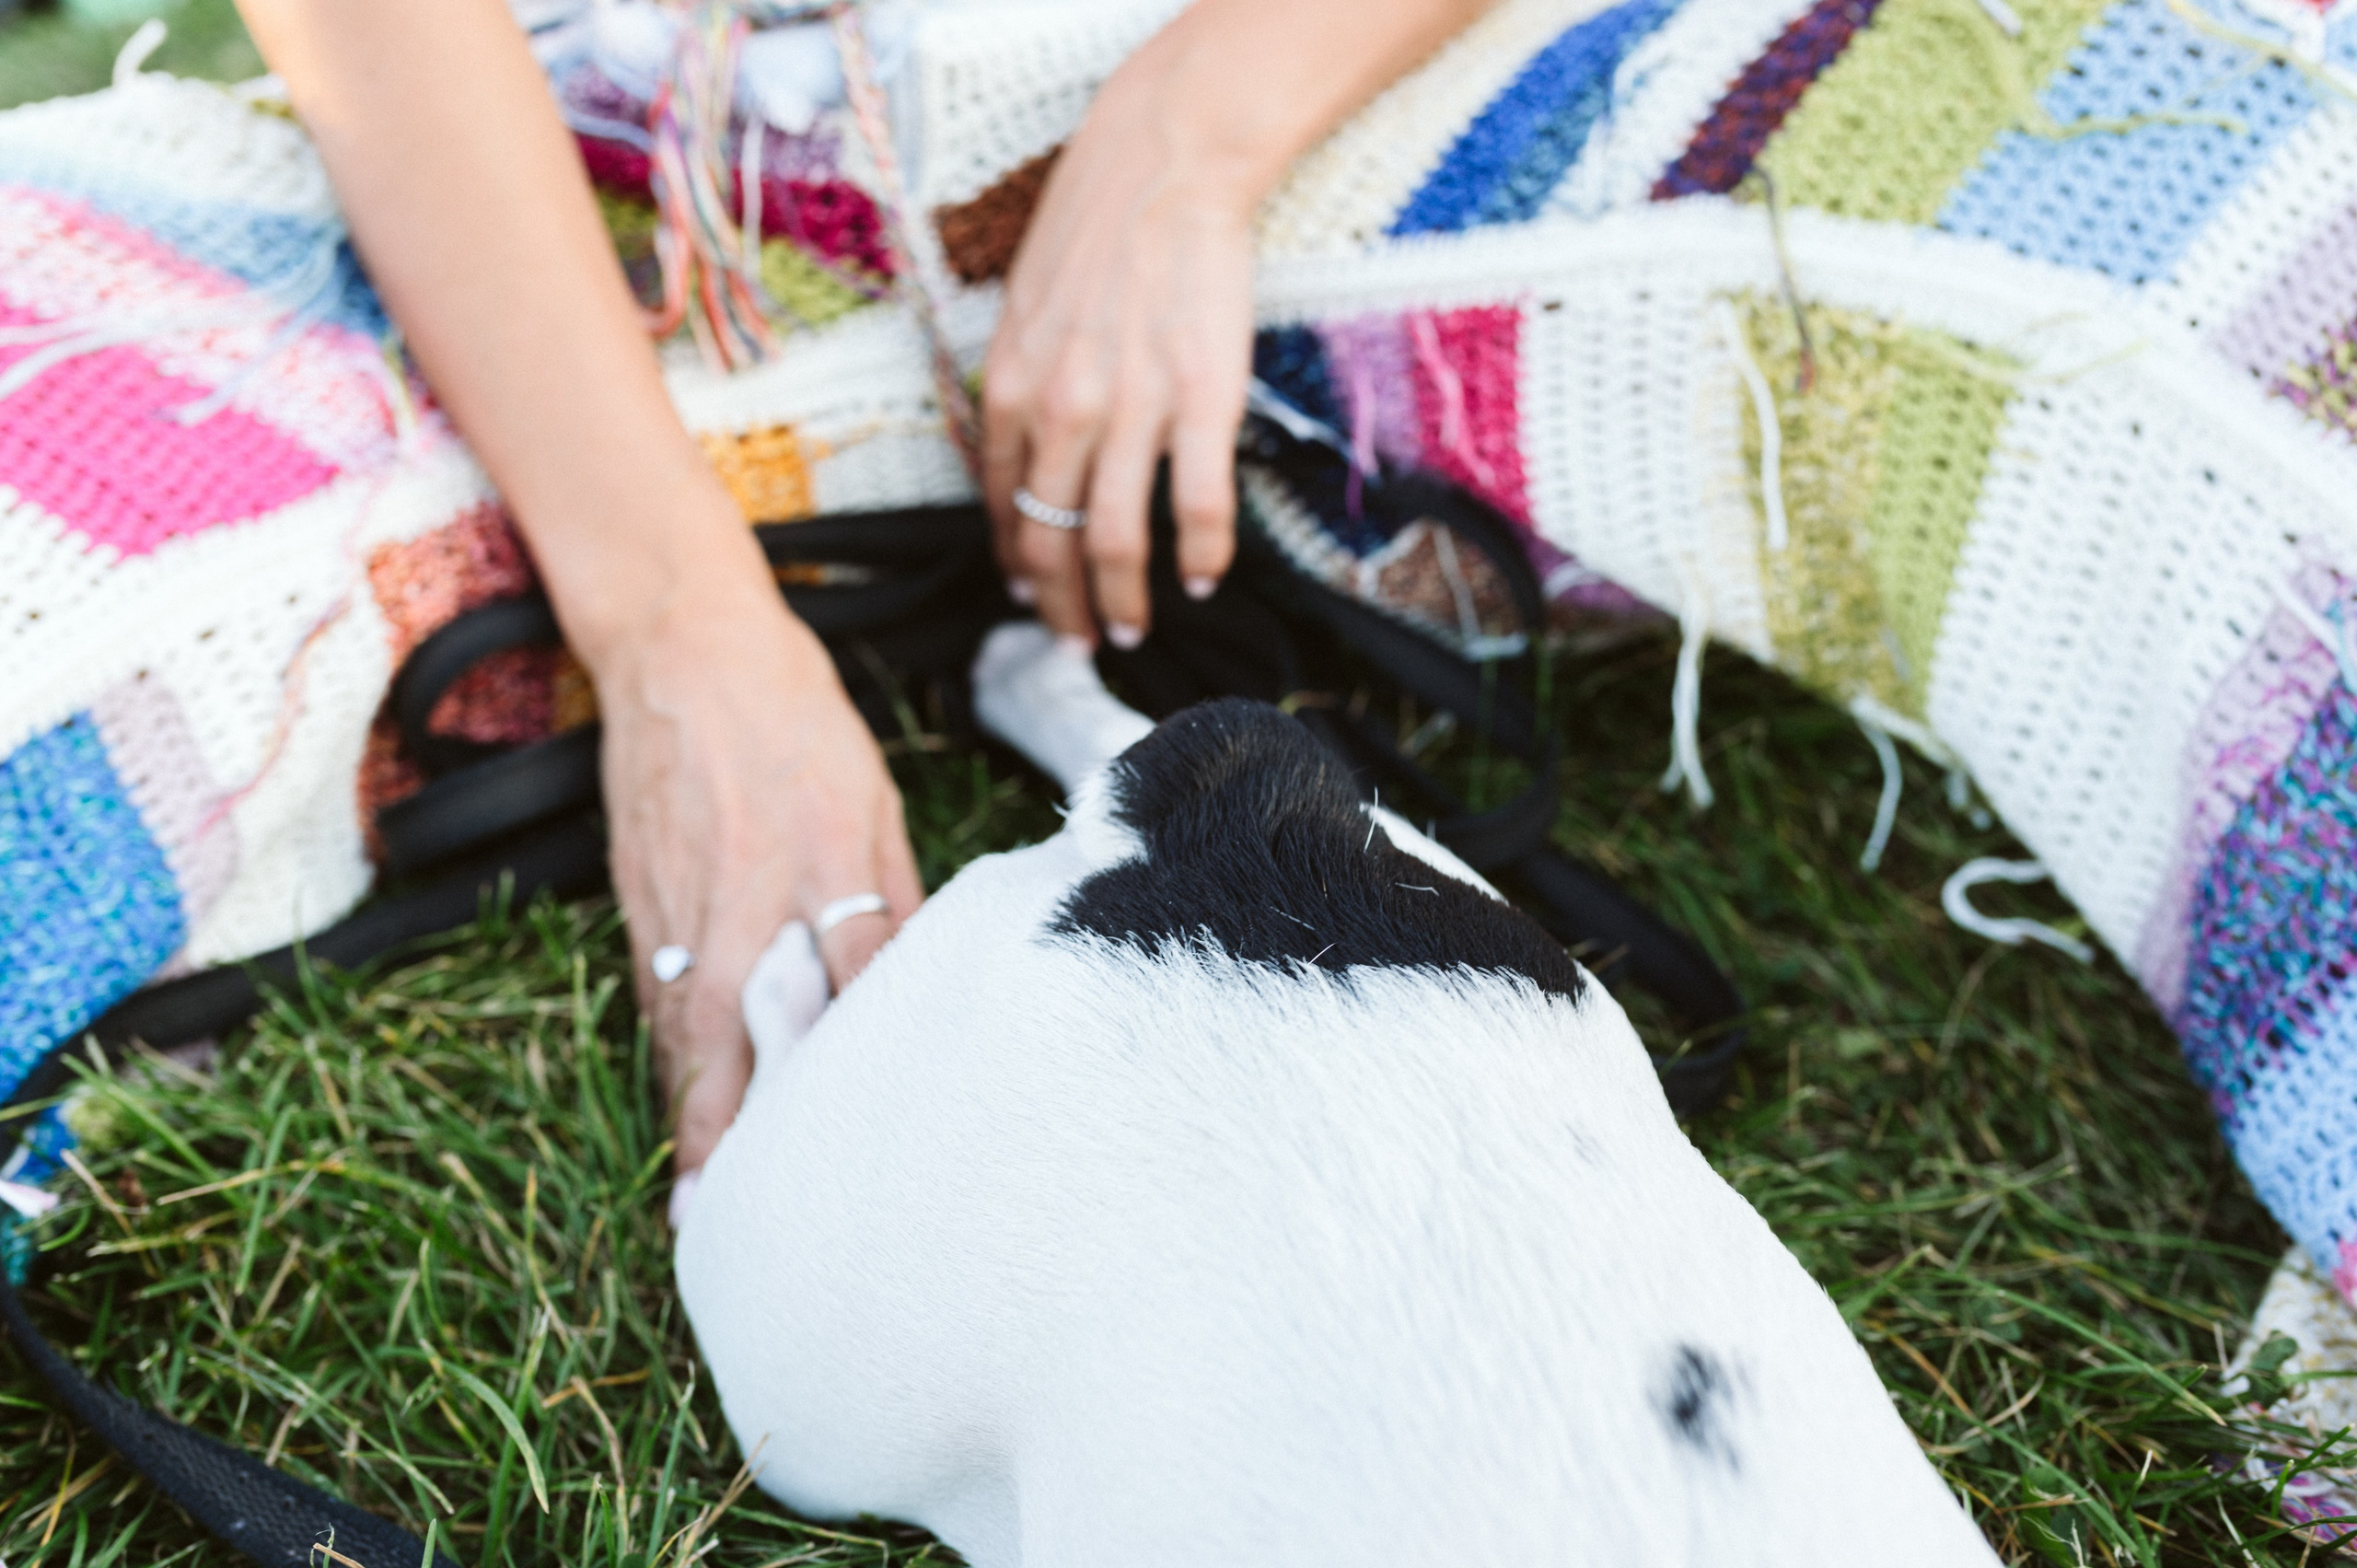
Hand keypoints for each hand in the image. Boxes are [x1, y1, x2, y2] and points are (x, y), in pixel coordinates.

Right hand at [590, 562, 921, 1174]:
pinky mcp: (639, 911)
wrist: (684, 651)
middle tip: (745, 1229)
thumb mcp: (870, 798)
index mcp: (823, 863)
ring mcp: (681, 911)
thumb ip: (893, 896)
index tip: (874, 1149)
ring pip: (687, 1041)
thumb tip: (927, 980)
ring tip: (710, 1210)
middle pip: (742, 1044)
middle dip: (740, 1140)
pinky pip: (658, 1009)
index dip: (860, 1074)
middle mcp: (748, 901)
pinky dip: (672, 1072)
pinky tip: (689, 1120)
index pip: (853, 990)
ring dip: (698, 1125)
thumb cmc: (794, 721)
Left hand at [981, 58, 1256, 648]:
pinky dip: (1201, 557)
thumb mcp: (1023, 305)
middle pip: (1050, 539)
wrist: (1163, 163)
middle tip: (1077, 641)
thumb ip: (1019, 380)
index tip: (1031, 594)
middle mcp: (1060, 409)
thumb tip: (1021, 444)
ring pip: (1115, 541)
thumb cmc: (1093, 224)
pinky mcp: (1200, 402)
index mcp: (1011, 385)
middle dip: (1060, 606)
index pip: (1001, 503)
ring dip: (1120, 603)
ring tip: (1128, 633)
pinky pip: (1198, 507)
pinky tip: (1203, 580)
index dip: (1015, 562)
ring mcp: (1131, 410)